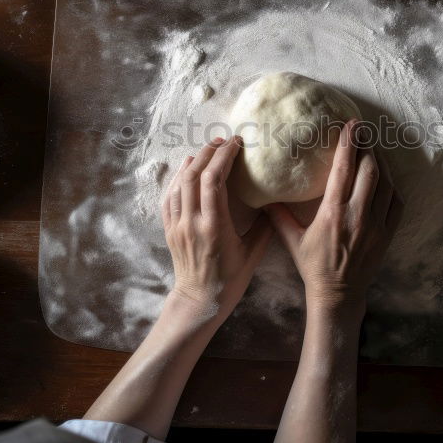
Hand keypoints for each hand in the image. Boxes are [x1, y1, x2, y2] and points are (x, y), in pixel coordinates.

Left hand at [162, 136, 273, 318]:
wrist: (199, 301)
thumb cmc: (229, 280)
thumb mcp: (253, 254)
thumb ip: (264, 226)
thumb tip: (273, 201)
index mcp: (214, 226)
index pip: (213, 180)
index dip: (224, 156)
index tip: (236, 144)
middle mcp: (192, 222)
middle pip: (194, 175)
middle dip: (208, 152)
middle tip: (224, 141)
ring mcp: (177, 225)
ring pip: (179, 182)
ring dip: (193, 161)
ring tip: (208, 150)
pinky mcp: (169, 229)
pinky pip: (169, 196)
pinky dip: (177, 178)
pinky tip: (186, 169)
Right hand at [266, 120, 402, 312]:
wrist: (339, 294)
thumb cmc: (314, 266)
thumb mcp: (292, 240)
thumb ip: (278, 215)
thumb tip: (264, 195)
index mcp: (333, 214)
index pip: (344, 170)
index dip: (349, 144)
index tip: (351, 125)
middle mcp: (358, 216)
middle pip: (370, 170)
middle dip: (368, 145)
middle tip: (364, 128)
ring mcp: (377, 225)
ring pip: (386, 183)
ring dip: (381, 161)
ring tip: (374, 145)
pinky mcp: (388, 233)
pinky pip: (396, 202)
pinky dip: (392, 184)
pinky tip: (385, 175)